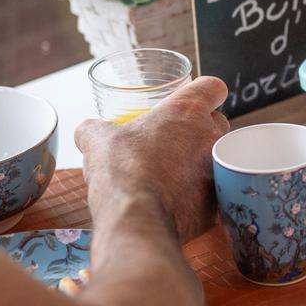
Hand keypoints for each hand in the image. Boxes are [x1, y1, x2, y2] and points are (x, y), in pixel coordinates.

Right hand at [76, 77, 228, 243]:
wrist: (136, 218)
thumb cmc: (121, 170)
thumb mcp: (98, 139)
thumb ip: (95, 129)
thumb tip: (86, 131)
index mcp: (188, 111)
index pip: (213, 87)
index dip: (204, 92)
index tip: (192, 101)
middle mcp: (211, 137)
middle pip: (219, 124)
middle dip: (201, 130)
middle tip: (174, 142)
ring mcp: (218, 170)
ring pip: (217, 159)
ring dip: (200, 163)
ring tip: (172, 174)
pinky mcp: (217, 203)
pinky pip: (213, 192)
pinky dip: (198, 195)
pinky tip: (175, 200)